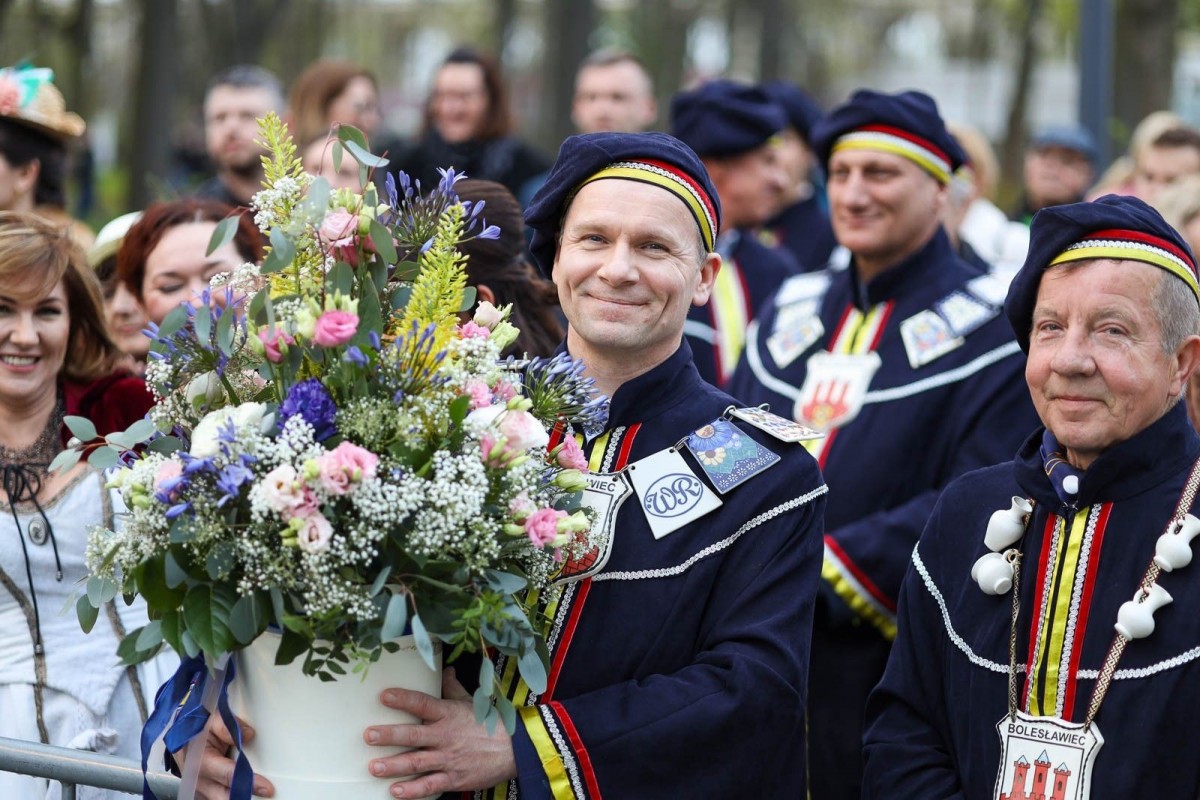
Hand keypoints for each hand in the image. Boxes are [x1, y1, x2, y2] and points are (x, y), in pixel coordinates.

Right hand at [173, 713, 274, 798]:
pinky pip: (217, 798)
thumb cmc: (195, 728)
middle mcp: (199, 780)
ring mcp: (199, 790)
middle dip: (245, 795)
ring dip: (239, 796)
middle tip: (265, 793)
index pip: (228, 775)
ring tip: (258, 794)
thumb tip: (249, 735)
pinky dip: (232, 795)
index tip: (266, 788)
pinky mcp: (202, 794)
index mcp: (201, 761)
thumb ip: (227, 727)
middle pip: (225, 797)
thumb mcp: (210, 720)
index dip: (249, 782)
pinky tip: (245, 793)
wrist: (179, 737)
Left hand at [365, 667, 517, 797]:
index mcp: (449, 714)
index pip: (422, 704)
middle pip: (413, 735)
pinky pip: (429, 785)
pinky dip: (412, 791)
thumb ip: (453, 687)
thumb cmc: (491, 723)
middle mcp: (445, 736)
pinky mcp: (453, 778)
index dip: (403, 699)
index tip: (384, 696)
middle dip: (389, 736)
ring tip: (374, 767)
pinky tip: (395, 791)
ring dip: (393, 765)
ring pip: (416, 763)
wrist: (516, 749)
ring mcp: (448, 759)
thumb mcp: (471, 701)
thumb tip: (446, 669)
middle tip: (369, 736)